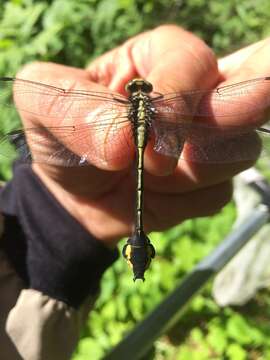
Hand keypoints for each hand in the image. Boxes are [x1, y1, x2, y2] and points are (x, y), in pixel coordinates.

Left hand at [15, 25, 269, 244]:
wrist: (74, 196)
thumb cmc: (63, 140)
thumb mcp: (44, 108)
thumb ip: (73, 108)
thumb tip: (124, 140)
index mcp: (156, 60)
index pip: (192, 62)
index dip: (178, 99)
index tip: (149, 147)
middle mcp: (193, 95)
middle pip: (247, 90)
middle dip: (243, 107)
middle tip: (222, 127)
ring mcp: (208, 141)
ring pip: (238, 150)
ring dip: (191, 174)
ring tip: (146, 177)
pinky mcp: (210, 182)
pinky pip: (216, 194)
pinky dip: (182, 203)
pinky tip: (153, 197)